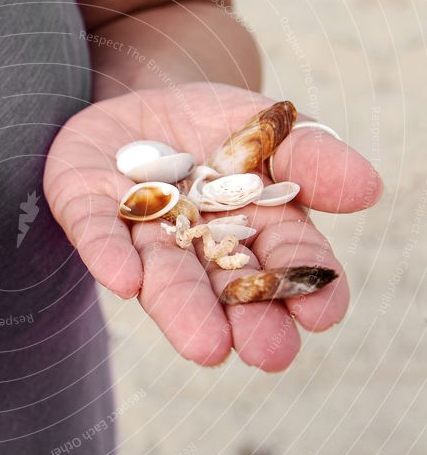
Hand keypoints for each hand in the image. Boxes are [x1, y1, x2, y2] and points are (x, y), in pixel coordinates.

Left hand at [44, 83, 381, 370]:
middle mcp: (193, 244)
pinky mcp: (86, 206)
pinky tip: (123, 280)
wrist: (143, 102)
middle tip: (267, 353)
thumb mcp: (270, 126)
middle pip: (221, 282)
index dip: (304, 285)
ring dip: (182, 306)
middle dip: (245, 316)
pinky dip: (109, 254)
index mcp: (248, 228)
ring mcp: (138, 229)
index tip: (321, 314)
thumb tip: (369, 188)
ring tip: (205, 346)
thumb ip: (310, 155)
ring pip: (160, 272)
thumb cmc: (217, 126)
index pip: (283, 261)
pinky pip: (96, 231)